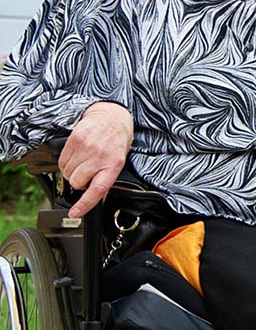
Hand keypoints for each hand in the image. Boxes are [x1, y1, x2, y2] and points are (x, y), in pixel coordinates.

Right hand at [59, 101, 132, 217]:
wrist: (112, 117)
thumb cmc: (117, 140)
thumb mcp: (119, 161)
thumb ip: (107, 179)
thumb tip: (98, 198)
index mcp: (113, 165)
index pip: (97, 190)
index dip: (84, 204)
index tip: (74, 213)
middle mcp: (99, 156)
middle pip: (77, 182)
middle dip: (79, 182)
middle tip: (87, 173)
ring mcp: (86, 147)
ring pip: (67, 173)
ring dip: (72, 172)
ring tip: (83, 162)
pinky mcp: (75, 139)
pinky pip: (62, 161)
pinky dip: (66, 163)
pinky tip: (77, 156)